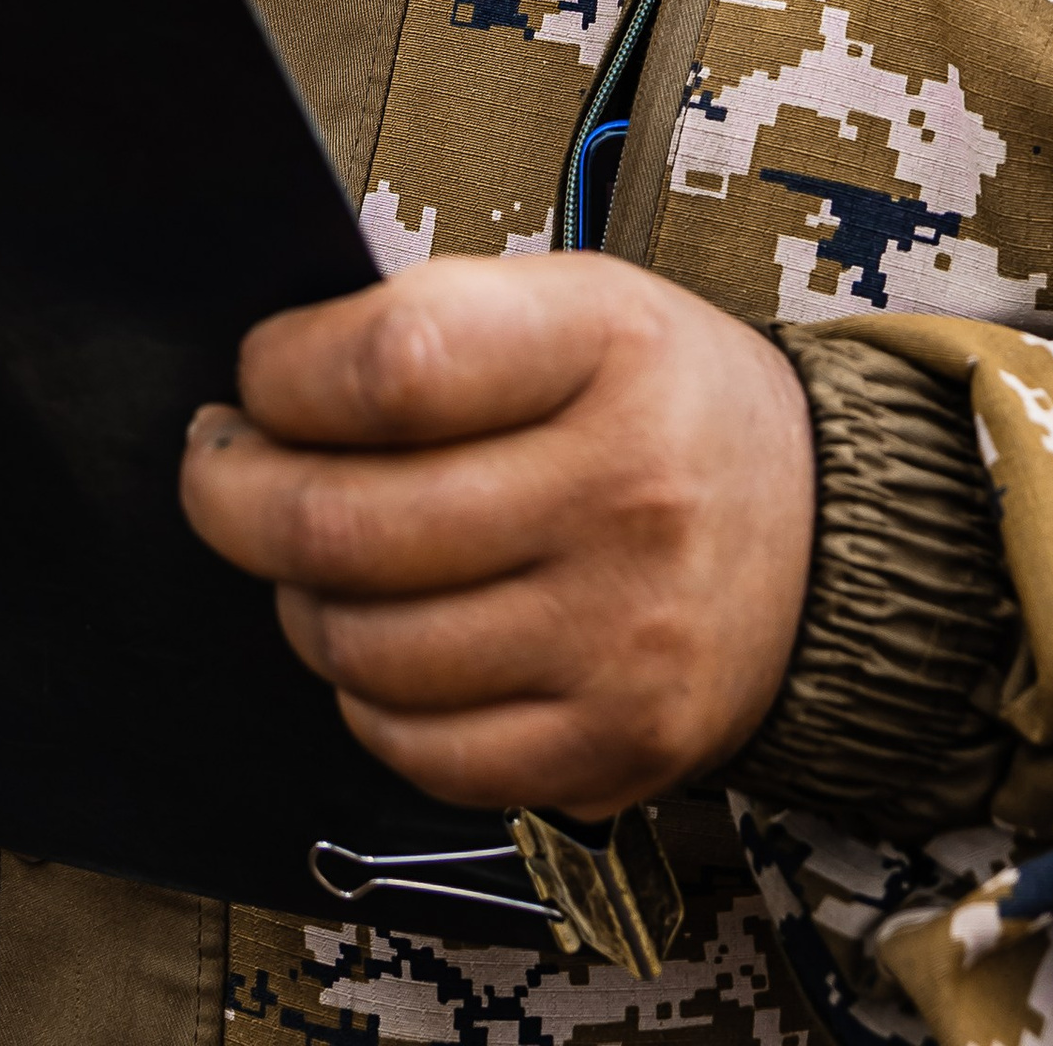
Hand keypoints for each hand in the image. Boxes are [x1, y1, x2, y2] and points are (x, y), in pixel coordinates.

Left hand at [180, 254, 812, 818]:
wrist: (830, 536)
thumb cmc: (669, 402)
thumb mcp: (580, 303)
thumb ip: (436, 322)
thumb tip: (271, 384)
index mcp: (608, 349)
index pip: (393, 368)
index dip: (283, 376)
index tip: (258, 379)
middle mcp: (624, 497)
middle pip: (345, 524)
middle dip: (235, 497)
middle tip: (222, 469)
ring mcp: (620, 639)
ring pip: (362, 647)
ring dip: (298, 600)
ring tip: (315, 557)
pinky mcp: (612, 748)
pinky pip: (418, 749)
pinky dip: (366, 697)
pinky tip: (383, 638)